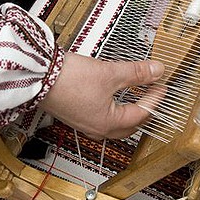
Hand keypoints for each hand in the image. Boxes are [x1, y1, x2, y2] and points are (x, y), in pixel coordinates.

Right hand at [38, 52, 164, 138]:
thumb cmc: (68, 79)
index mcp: (108, 123)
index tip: (161, 84)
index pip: (142, 113)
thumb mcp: (110, 72)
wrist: (38, 77)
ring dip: (128, 109)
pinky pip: (101, 116)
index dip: (155, 97)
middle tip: (152, 93)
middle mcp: (97, 128)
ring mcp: (84, 124)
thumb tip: (156, 71)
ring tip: (134, 92)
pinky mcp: (75, 115)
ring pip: (115, 122)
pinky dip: (112, 108)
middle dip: (144, 109)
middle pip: (130, 124)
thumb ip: (136, 73)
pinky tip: (111, 95)